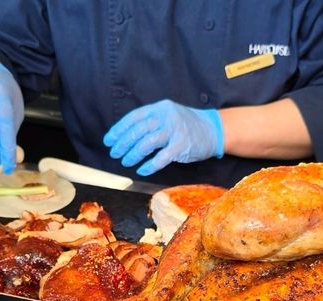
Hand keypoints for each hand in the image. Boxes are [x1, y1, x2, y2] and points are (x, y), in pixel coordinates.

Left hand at [103, 99, 223, 175]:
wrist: (214, 129)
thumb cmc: (187, 125)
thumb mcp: (168, 115)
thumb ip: (151, 122)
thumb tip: (128, 136)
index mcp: (160, 108)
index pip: (134, 117)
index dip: (119, 129)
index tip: (109, 140)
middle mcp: (166, 117)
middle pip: (138, 130)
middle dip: (123, 143)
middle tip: (115, 153)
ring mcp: (175, 131)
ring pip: (147, 143)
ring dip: (133, 154)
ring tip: (126, 162)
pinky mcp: (182, 146)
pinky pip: (161, 158)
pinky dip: (149, 165)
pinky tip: (142, 170)